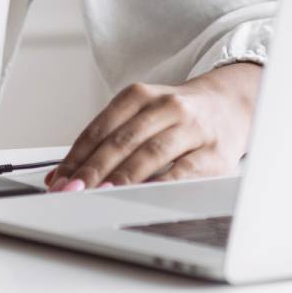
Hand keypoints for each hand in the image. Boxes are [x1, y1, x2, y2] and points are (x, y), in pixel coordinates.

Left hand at [44, 61, 260, 191]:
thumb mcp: (142, 116)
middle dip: (93, 169)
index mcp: (141, 96)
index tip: (60, 179)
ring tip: (101, 194)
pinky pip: (184, 171)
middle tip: (72, 191)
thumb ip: (108, 141)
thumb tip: (66, 175)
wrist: (231, 106)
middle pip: (123, 140)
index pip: (101, 127)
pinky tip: (144, 196)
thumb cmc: (177, 117)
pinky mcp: (214, 154)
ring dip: (123, 177)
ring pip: (151, 153)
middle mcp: (167, 107)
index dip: (78, 155)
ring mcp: (192, 129)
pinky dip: (161, 185)